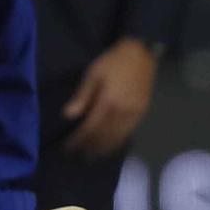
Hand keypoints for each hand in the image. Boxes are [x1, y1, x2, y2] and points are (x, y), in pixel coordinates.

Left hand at [60, 39, 158, 157]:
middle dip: (90, 148)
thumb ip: (82, 96)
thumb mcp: (93, 74)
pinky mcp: (142, 112)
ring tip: (92, 156)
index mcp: (108, 102)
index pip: (90, 129)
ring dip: (104, 149)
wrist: (141, 52)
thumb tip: (68, 116)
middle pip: (103, 137)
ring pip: (117, 138)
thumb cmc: (113, 61)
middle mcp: (122, 112)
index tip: (67, 148)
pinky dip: (118, 143)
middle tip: (78, 157)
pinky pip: (129, 133)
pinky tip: (111, 146)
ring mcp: (134, 114)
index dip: (78, 141)